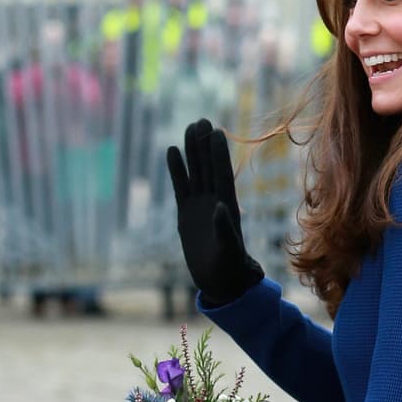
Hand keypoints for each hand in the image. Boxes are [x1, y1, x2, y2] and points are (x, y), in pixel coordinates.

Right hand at [166, 119, 263, 305]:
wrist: (219, 281)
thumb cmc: (229, 269)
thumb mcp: (229, 251)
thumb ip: (225, 229)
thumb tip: (221, 206)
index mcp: (227, 207)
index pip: (222, 175)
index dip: (219, 155)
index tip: (217, 132)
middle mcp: (214, 202)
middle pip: (208, 168)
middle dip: (205, 145)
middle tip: (202, 120)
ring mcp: (200, 205)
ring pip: (195, 173)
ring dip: (192, 151)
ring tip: (190, 126)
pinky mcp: (186, 213)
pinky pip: (181, 187)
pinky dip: (177, 170)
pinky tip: (172, 150)